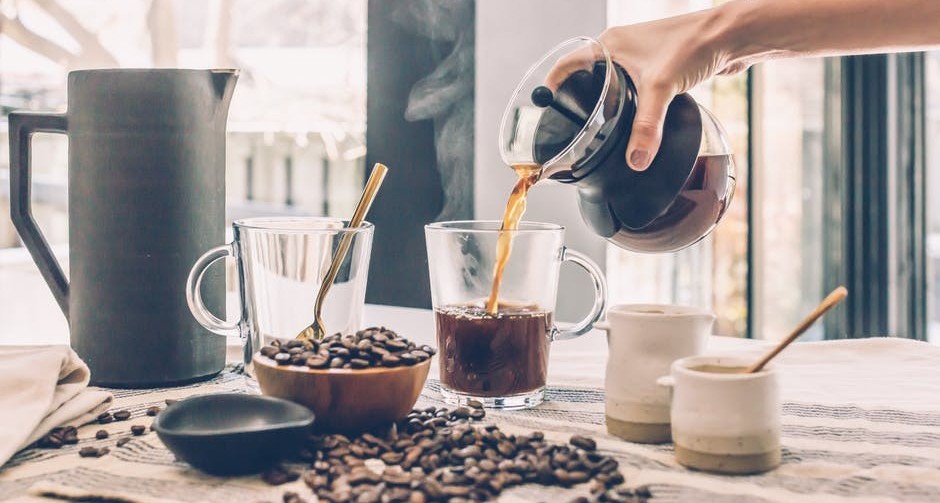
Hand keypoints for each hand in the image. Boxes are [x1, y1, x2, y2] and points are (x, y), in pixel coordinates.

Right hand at [547, 8, 740, 170]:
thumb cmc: (693, 43)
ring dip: (606, 104)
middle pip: (587, 76)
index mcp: (609, 45)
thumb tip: (635, 160)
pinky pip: (635, 87)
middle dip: (580, 100)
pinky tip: (634, 121)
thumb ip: (646, 128)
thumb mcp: (661, 89)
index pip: (567, 65)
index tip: (545, 108)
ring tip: (600, 128)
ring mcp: (640, 57)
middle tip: (574, 126)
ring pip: (612, 83)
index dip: (553, 86)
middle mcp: (620, 48)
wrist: (730, 35)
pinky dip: (630, 104)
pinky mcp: (659, 67)